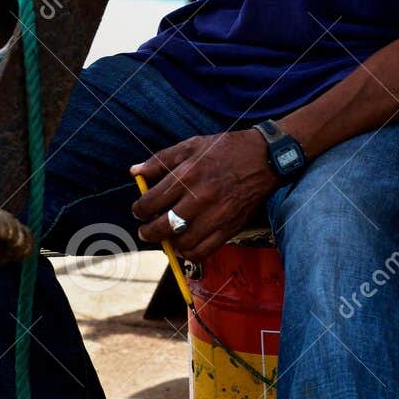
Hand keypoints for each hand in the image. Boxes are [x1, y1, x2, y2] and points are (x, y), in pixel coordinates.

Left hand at [131, 131, 275, 259]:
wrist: (263, 158)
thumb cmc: (225, 150)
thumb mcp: (191, 145)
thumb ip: (160, 160)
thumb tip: (134, 172)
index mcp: (187, 175)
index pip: (151, 202)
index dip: (139, 210)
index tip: (140, 210)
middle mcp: (200, 198)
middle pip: (162, 226)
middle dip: (148, 231)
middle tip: (145, 230)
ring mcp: (216, 215)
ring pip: (181, 243)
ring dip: (168, 243)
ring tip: (166, 237)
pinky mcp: (229, 228)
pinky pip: (203, 251)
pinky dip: (189, 252)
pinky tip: (185, 244)